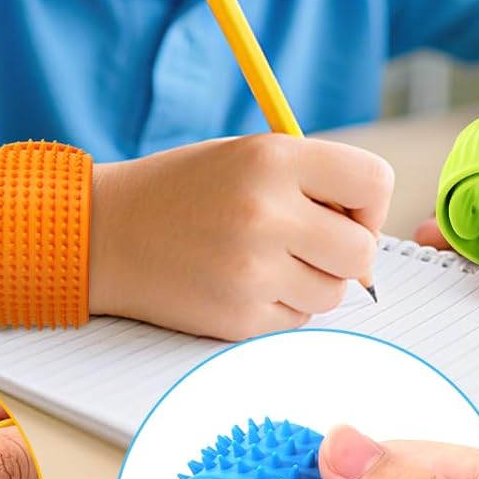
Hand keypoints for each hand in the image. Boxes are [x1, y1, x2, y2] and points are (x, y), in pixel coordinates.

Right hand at [90, 135, 392, 340]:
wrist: (105, 233)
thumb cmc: (183, 191)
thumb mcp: (248, 156)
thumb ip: (313, 181)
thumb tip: (370, 232)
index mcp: (272, 159)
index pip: (374, 181)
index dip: (368, 202)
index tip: (346, 210)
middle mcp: (266, 213)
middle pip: (361, 250)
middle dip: (346, 251)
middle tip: (309, 242)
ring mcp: (252, 271)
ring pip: (333, 294)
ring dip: (311, 282)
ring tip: (263, 260)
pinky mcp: (237, 319)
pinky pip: (297, 321)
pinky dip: (279, 308)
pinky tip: (239, 283)